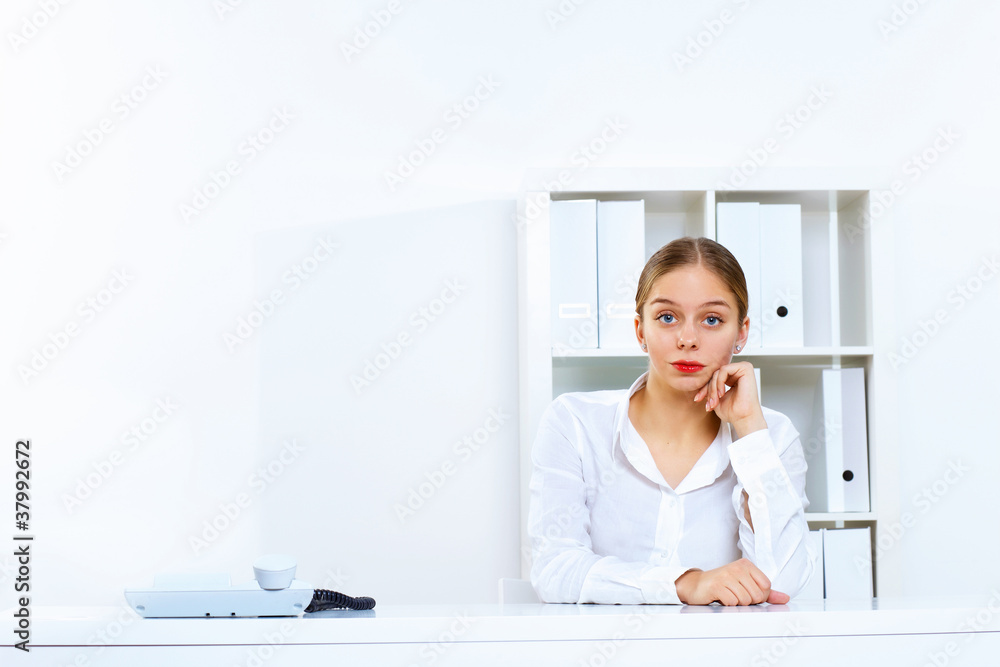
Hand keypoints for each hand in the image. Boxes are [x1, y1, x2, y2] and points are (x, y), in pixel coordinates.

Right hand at [675, 559, 789, 605]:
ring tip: (728, 595)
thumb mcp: (745, 585)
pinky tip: (720, 598)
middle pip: (757, 595)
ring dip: (737, 603)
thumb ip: (767, 592)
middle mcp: (737, 567)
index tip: (747, 591)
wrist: (696, 585)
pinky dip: (727, 604)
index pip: (766, 586)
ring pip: (745, 601)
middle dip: (748, 601)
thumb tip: (785, 598)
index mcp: (746, 565)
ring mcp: (726, 575)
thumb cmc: (723, 585)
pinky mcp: (716, 585)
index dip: (759, 595)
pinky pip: (732, 602)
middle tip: (735, 595)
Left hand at [692, 361, 766, 438]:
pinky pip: (724, 370)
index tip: (698, 399)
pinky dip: (719, 382)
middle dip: (708, 390)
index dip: (704, 388)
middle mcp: (738, 371)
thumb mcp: (715, 398)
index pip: (713, 377)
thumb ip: (709, 388)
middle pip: (715, 374)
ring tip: (715, 402)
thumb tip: (698, 381)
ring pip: (717, 372)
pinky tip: (722, 394)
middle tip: (709, 404)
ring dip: (713, 388)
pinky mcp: (746, 368)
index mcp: (733, 377)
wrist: (743, 419)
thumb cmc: (733, 412)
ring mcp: (743, 368)